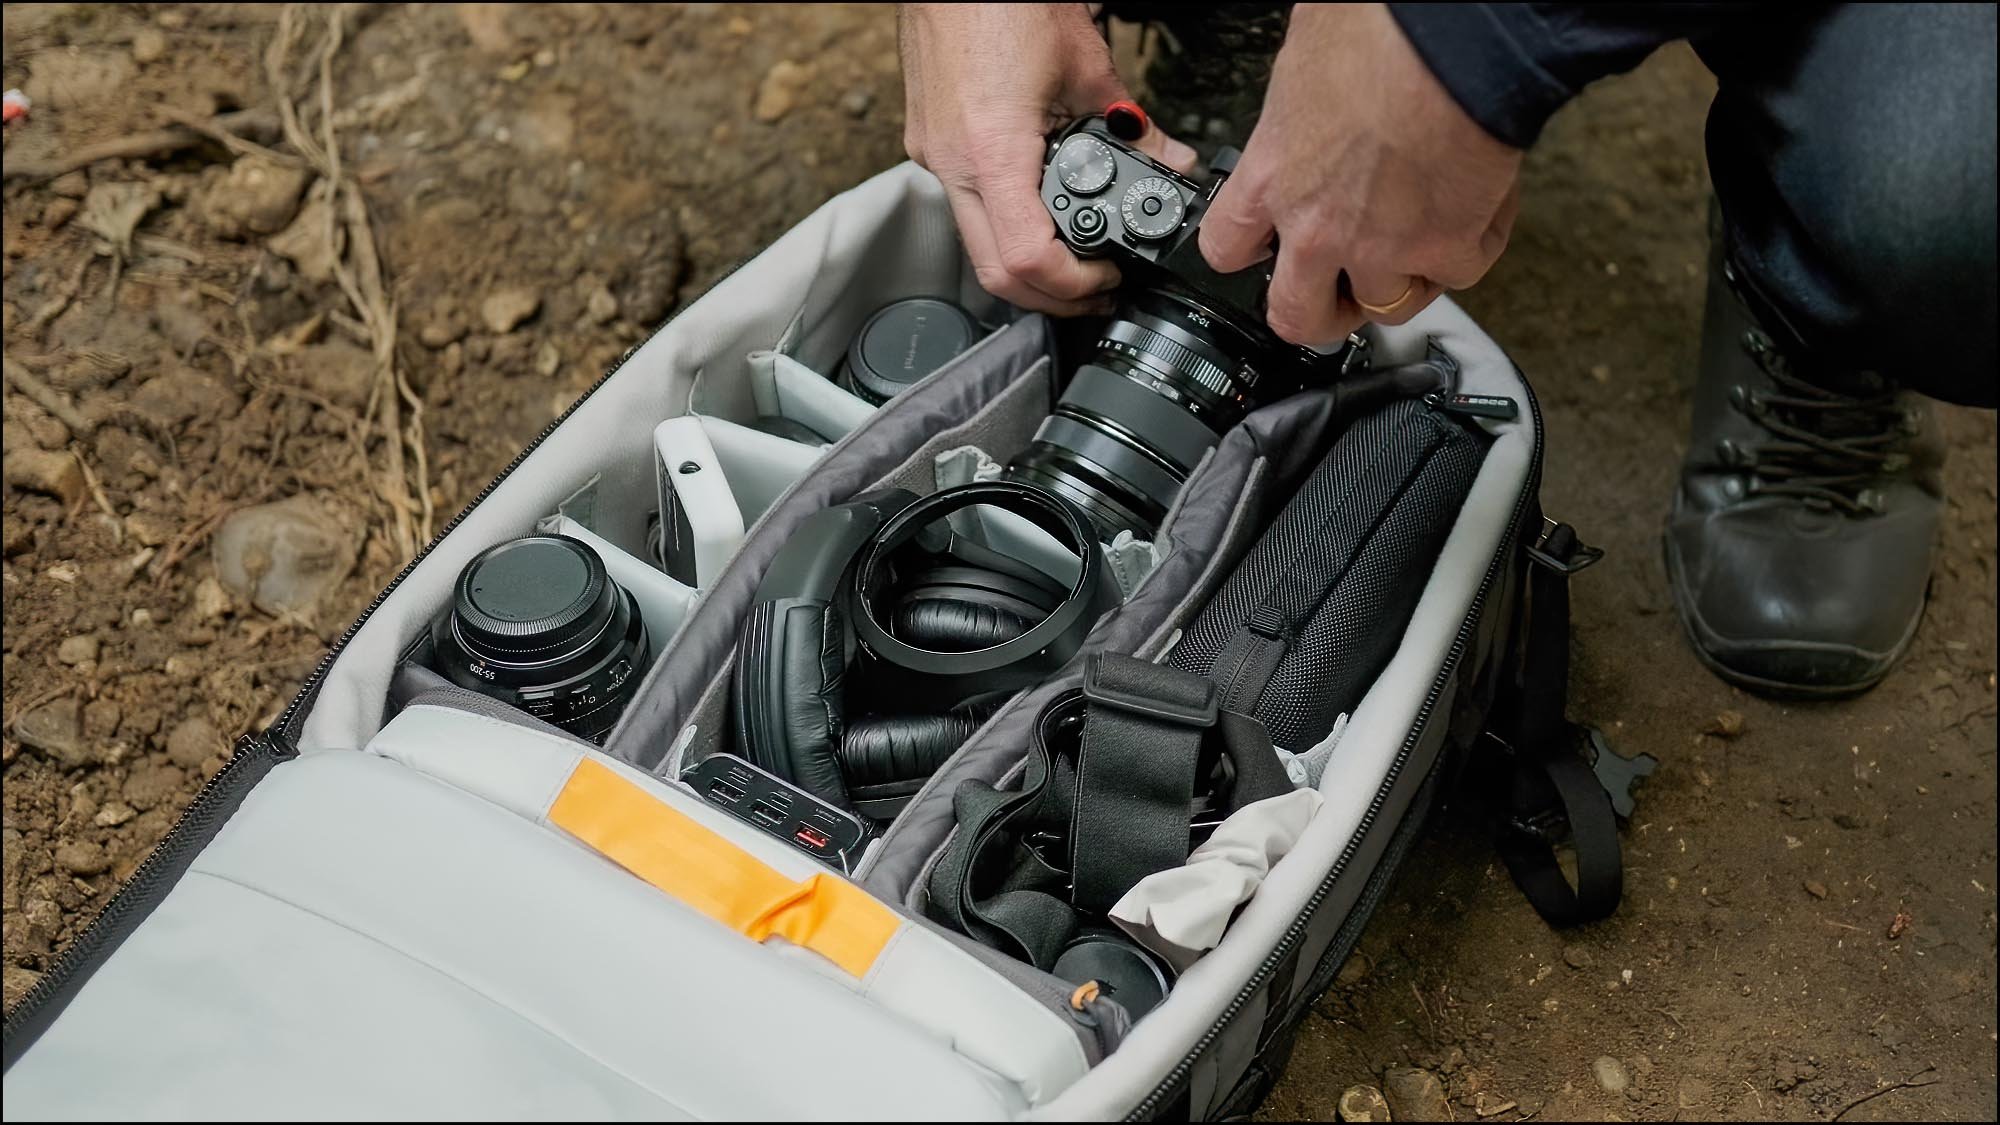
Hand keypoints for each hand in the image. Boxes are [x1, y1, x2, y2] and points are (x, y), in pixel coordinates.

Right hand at [900, 2, 1194, 314]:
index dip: (1072, 286)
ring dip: (1026, 259)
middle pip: (994, 272)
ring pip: (977, 243)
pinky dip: (1007, 216)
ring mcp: (933, 154)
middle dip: (1049, 294)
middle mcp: (952, 163)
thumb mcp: (1088, 66)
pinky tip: (1038, 199)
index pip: (1026, 260)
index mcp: (991, 151)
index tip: (1106, 278)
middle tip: (1094, 288)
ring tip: (1073, 250)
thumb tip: (1168, 161)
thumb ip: (1133, 127)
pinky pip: (967, 202)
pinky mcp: (930, 140)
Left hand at [1198, 2, 1522, 342]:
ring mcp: (1385, 247)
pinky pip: (1457, 275)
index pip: (1227, 250)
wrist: (1456, 35)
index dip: (1249, 255)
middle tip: (1338, 293)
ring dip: (1401, 281)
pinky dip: (1469, 249)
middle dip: (1318, 312)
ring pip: (1386, 306)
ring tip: (1418, 245)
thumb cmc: (1380, 29)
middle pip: (1299, 317)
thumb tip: (1308, 103)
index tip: (1267, 251)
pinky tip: (1473, 214)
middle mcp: (1319, 227)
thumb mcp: (1302, 68)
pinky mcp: (1449, 248)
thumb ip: (1298, 115)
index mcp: (1272, 177)